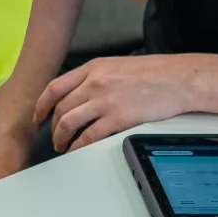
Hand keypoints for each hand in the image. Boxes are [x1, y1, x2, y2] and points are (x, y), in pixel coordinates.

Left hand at [35, 55, 203, 151]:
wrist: (178, 79)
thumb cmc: (153, 73)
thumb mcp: (117, 66)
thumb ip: (96, 77)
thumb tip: (79, 93)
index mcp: (93, 68)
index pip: (55, 87)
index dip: (42, 105)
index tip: (39, 116)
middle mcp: (95, 83)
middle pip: (60, 107)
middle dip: (52, 126)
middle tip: (53, 137)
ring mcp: (105, 100)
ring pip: (69, 122)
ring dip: (61, 138)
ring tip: (62, 146)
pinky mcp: (118, 118)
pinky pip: (89, 136)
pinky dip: (78, 146)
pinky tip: (76, 150)